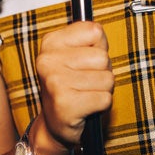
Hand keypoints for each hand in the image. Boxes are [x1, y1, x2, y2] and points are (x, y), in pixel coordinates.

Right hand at [35, 21, 112, 149]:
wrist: (54, 123)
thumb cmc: (72, 84)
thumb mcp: (77, 54)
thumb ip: (91, 39)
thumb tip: (99, 31)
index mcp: (51, 42)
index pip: (94, 31)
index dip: (99, 47)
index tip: (86, 59)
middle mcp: (48, 60)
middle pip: (103, 57)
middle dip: (102, 71)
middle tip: (86, 81)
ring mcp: (55, 82)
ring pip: (107, 78)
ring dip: (102, 89)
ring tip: (85, 93)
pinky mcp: (65, 104)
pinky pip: (105, 98)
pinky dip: (101, 105)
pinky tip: (86, 106)